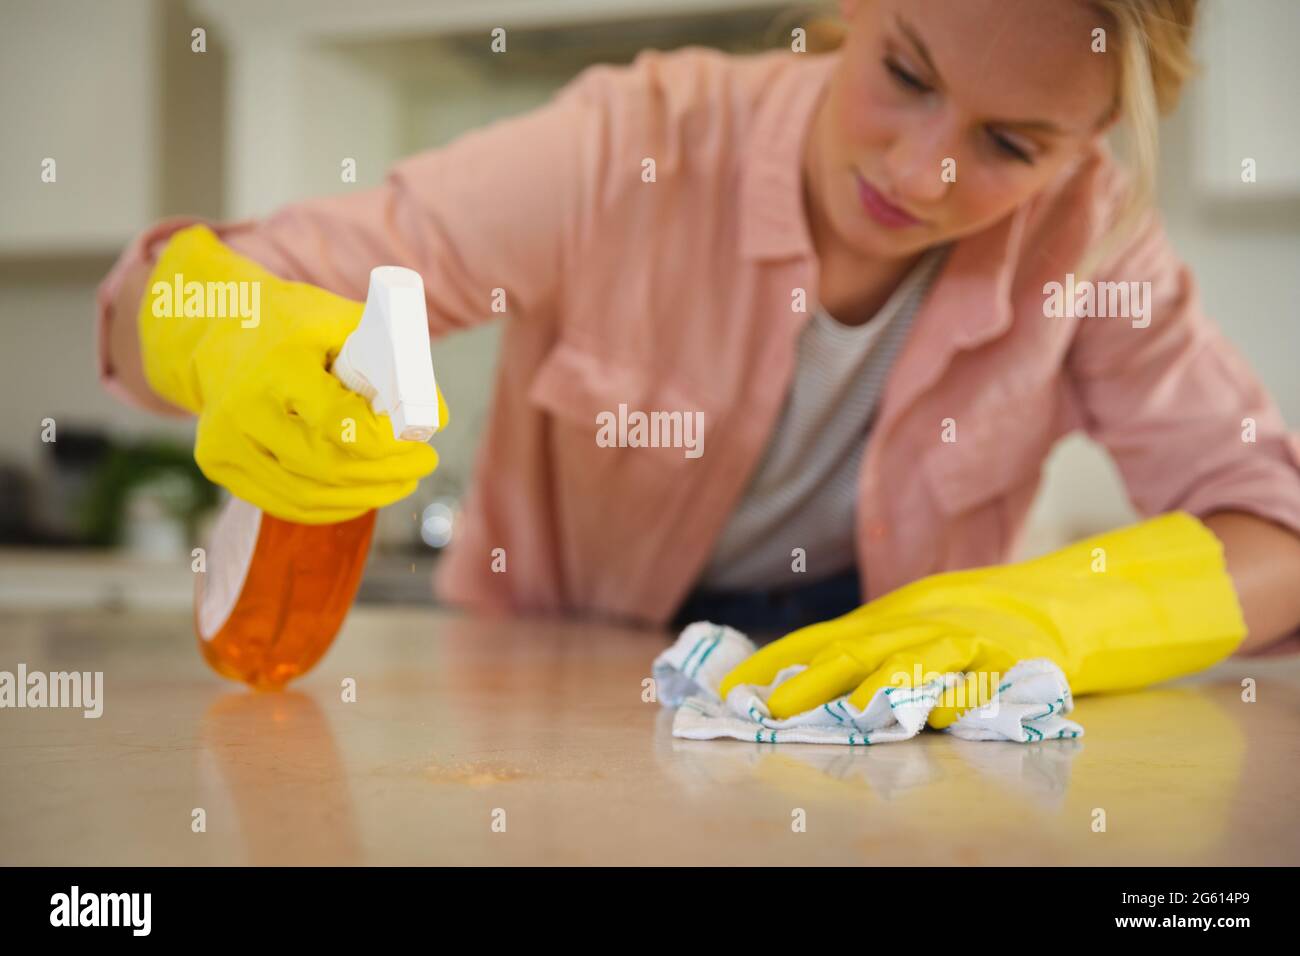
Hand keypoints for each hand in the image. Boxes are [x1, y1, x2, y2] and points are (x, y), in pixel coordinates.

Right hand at [139, 226, 445, 522]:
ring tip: (404, 481)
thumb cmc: (290, 324)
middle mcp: (243, 408)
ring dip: (367, 496)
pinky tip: (364, 496)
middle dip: (387, 473)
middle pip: (327, 465)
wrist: (212, 328)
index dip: (387, 441)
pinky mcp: (219, 464)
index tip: (422, 437)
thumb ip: (391, 360)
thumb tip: (436, 418)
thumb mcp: (341, 321)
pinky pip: (286, 503)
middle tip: (425, 464)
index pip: (341, 423)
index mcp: (277, 365)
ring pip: (309, 493)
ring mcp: (225, 441)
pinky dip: (333, 507)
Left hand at [718, 512, 1246, 724]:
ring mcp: (965, 638)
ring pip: (913, 663)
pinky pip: (979, 682)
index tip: (732, 685)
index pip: (820, 636)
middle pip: (856, 651)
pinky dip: (953, 698)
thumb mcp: (916, 620)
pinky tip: (928, 715)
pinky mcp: (1010, 659)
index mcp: (890, 614)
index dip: (776, 659)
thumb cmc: (978, 616)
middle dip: (810, 681)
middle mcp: (919, 622)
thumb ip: (865, 644)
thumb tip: (796, 671)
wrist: (1067, 596)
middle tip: (768, 711)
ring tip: (843, 716)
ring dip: (876, 690)